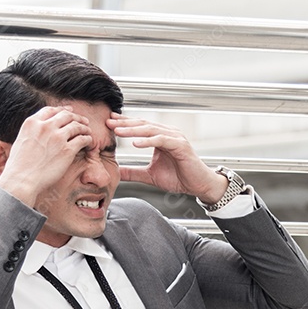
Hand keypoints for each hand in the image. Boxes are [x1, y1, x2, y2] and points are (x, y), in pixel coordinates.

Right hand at [0, 106, 92, 206]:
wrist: (22, 179)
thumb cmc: (19, 166)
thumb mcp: (21, 140)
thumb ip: (32, 132)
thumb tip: (39, 132)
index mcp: (32, 123)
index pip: (51, 110)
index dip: (63, 110)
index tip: (70, 111)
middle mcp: (45, 127)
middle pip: (66, 115)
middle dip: (76, 117)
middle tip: (83, 121)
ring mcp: (57, 137)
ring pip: (76, 126)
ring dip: (84, 128)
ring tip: (88, 131)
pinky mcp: (67, 150)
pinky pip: (82, 139)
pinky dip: (87, 139)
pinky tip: (88, 142)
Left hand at [110, 115, 227, 202]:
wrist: (199, 185)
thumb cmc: (179, 178)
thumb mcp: (150, 175)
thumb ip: (133, 172)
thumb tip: (116, 173)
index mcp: (160, 137)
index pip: (139, 126)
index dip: (124, 124)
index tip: (108, 123)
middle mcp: (167, 133)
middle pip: (143, 124)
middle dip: (125, 123)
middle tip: (108, 122)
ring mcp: (175, 138)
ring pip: (151, 129)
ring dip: (133, 130)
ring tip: (118, 131)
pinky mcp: (180, 145)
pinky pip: (161, 140)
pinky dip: (148, 141)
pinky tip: (135, 143)